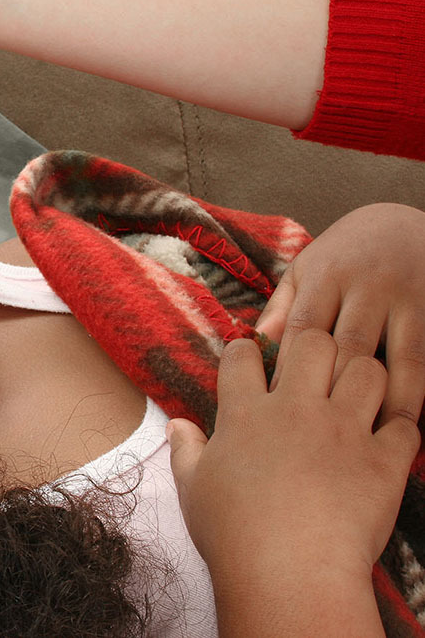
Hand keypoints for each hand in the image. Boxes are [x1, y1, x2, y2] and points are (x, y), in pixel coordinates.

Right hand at [168, 333, 420, 633]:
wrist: (287, 575)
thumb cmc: (232, 534)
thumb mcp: (192, 488)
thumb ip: (185, 450)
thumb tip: (176, 426)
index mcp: (245, 413)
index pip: (243, 354)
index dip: (247, 352)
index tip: (251, 366)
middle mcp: (296, 410)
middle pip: (312, 342)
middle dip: (313, 346)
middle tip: (312, 371)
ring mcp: (344, 432)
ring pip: (368, 370)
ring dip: (363, 378)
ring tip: (355, 398)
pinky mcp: (383, 462)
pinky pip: (406, 425)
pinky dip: (400, 429)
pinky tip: (386, 440)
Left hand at [256, 203, 424, 430]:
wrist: (403, 221)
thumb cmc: (341, 257)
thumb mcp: (306, 270)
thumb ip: (282, 307)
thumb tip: (255, 344)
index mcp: (326, 277)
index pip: (304, 330)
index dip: (290, 371)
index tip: (276, 412)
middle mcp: (368, 287)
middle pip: (350, 347)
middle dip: (334, 392)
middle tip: (316, 440)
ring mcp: (408, 300)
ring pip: (399, 358)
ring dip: (387, 401)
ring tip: (372, 442)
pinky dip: (420, 391)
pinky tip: (408, 423)